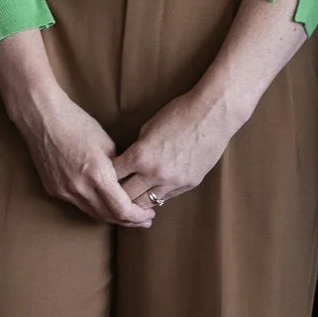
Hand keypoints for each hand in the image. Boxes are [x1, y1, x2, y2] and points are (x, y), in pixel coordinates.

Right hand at [6, 80, 154, 228]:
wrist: (42, 118)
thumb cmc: (77, 123)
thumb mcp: (107, 143)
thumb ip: (118, 168)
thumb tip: (126, 183)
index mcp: (97, 175)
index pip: (122, 209)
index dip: (137, 216)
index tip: (148, 215)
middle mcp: (80, 188)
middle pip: (108, 216)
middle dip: (128, 220)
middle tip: (142, 220)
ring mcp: (64, 191)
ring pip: (92, 213)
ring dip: (110, 216)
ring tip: (125, 216)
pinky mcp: (53, 190)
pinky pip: (78, 204)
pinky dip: (93, 207)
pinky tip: (102, 203)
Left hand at [112, 88, 241, 212]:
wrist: (212, 115)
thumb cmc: (178, 113)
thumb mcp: (148, 128)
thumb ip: (137, 150)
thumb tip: (130, 164)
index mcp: (140, 156)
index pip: (113, 177)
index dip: (106, 178)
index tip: (105, 178)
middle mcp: (154, 173)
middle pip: (127, 197)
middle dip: (119, 196)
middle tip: (115, 195)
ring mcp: (173, 182)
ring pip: (147, 203)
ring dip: (139, 200)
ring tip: (133, 198)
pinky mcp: (189, 184)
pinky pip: (167, 196)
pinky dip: (158, 194)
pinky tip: (155, 190)